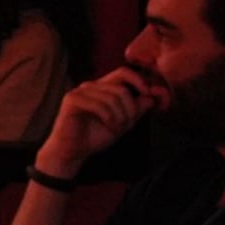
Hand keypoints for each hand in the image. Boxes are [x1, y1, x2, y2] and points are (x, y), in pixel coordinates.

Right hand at [42, 66, 157, 174]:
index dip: (139, 81)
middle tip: (128, 125)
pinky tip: (109, 127)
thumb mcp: (123, 123)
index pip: (124, 72)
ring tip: (117, 128)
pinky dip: (109, 119)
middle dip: (130, 109)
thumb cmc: (95, 136)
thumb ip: (136, 109)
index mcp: (102, 87)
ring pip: (112, 97)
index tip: (149, 97)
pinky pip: (99, 105)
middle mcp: (91, 86)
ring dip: (120, 117)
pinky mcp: (72, 99)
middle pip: (121, 88)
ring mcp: (80, 91)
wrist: (73, 151)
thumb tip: (152, 97)